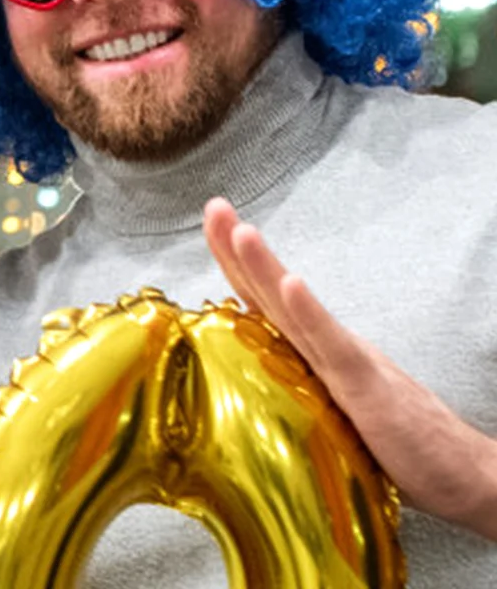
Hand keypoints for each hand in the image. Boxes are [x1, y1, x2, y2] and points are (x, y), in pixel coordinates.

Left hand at [203, 196, 496, 541]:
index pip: (265, 305)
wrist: (468, 474)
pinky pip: (334, 347)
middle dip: (238, 250)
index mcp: (314, 355)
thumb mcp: (334, 424)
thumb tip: (247, 406)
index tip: (211, 224)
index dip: (236, 267)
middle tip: (214, 206)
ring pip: (295, 311)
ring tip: (241, 231)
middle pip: (272, 295)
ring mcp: (347, 362)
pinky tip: (291, 284)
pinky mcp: (369, 387)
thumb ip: (298, 404)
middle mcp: (327, 348)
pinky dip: (310, 313)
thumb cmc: (400, 449)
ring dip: (266, 269)